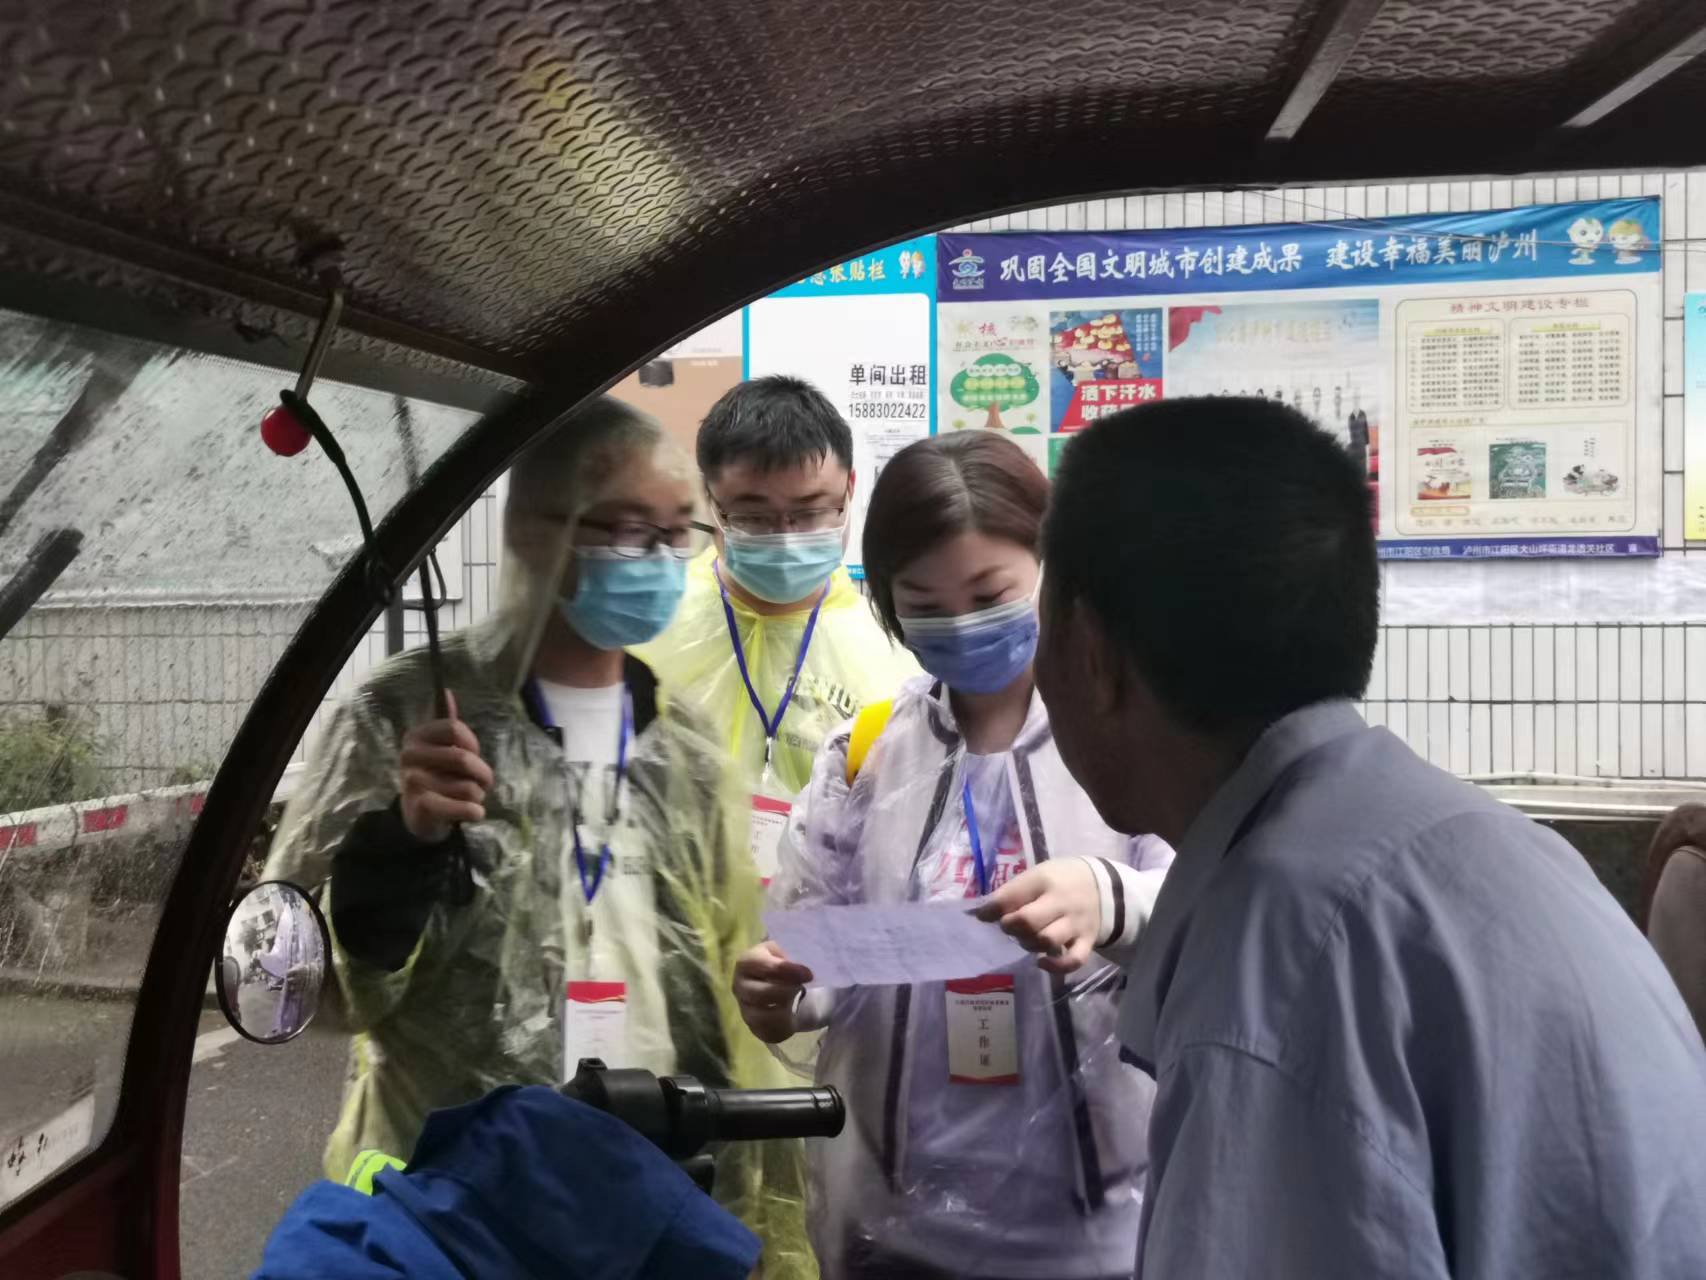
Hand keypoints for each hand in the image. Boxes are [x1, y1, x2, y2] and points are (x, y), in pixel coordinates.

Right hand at [399, 693, 492, 843]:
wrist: (418, 815)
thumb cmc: (437, 775)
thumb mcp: (440, 748)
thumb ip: (447, 723)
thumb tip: (446, 691)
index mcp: (416, 736)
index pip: (455, 728)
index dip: (472, 744)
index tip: (473, 755)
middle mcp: (410, 755)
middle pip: (463, 758)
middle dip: (483, 773)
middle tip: (483, 783)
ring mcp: (412, 781)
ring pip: (468, 786)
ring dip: (478, 795)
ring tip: (469, 798)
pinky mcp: (420, 806)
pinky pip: (461, 806)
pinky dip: (474, 811)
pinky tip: (475, 813)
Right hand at [733, 940, 813, 1043]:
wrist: (778, 983)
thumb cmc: (781, 964)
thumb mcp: (785, 952)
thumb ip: (791, 956)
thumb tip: (802, 970)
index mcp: (746, 962)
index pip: (760, 964)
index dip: (785, 969)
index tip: (808, 975)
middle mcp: (739, 986)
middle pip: (759, 993)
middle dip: (785, 992)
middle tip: (802, 988)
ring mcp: (745, 1009)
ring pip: (761, 1017)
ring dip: (784, 1010)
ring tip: (797, 1002)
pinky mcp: (754, 1028)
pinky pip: (768, 1032)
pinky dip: (785, 1026)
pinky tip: (793, 1016)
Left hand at [976, 858, 1100, 974]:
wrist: (1103, 885)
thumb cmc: (1060, 880)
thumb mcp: (1038, 874)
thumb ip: (1014, 892)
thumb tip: (983, 913)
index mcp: (1044, 880)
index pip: (1011, 896)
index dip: (991, 909)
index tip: (984, 914)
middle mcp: (1062, 902)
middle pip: (1028, 921)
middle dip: (1010, 927)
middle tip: (1008, 925)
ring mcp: (1076, 923)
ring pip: (1047, 941)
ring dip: (1028, 944)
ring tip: (1026, 938)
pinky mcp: (1087, 942)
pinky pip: (1073, 961)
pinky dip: (1055, 966)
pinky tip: (1041, 961)